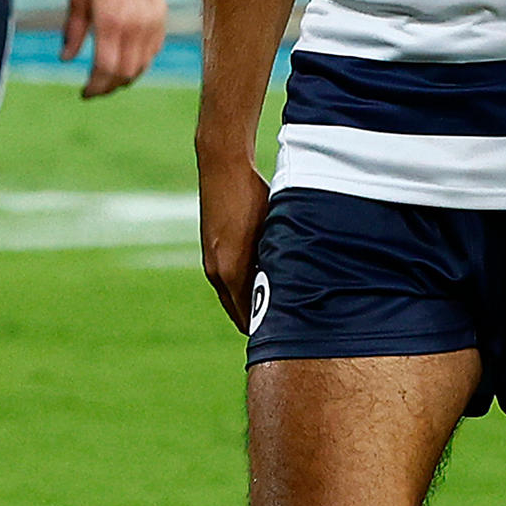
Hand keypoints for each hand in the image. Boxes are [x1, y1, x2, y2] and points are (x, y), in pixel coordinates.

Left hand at [65, 0, 171, 99]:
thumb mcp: (78, 0)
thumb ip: (73, 32)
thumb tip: (65, 59)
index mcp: (109, 23)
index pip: (105, 69)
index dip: (95, 87)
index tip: (84, 93)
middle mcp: (133, 26)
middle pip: (124, 73)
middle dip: (109, 88)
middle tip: (95, 90)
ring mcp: (151, 23)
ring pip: (141, 66)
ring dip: (125, 78)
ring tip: (110, 80)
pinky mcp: (161, 18)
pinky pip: (153, 51)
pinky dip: (140, 63)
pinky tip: (127, 62)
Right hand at [197, 137, 270, 332]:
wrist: (223, 167)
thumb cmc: (253, 195)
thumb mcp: (272, 231)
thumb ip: (278, 261)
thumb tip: (295, 285)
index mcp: (231, 272)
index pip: (246, 319)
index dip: (264, 331)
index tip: (285, 339)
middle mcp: (216, 272)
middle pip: (237, 313)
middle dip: (258, 322)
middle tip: (285, 331)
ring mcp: (211, 262)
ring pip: (231, 296)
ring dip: (249, 302)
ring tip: (274, 309)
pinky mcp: (210, 250)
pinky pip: (226, 280)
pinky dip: (242, 286)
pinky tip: (262, 279)